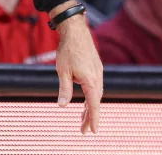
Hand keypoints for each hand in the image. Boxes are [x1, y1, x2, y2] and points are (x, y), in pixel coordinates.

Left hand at [53, 3, 102, 133]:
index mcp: (91, 81)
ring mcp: (98, 72)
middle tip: (84, 131)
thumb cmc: (67, 50)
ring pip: (96, 94)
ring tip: (83, 119)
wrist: (75, 31)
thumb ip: (64, 90)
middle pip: (95, 102)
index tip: (92, 131)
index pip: (94, 105)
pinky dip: (91, 97)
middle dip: (90, 117)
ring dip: (90, 107)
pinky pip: (95, 87)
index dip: (93, 119)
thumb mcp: (63, 72)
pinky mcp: (96, 68)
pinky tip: (87, 102)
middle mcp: (98, 78)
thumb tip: (63, 106)